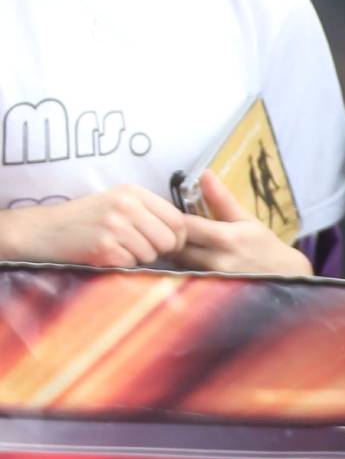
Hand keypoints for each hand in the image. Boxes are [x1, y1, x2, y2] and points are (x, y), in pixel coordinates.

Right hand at [0, 184, 186, 267]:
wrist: (44, 230)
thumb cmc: (87, 220)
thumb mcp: (118, 203)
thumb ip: (149, 212)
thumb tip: (185, 233)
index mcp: (134, 193)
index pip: (178, 220)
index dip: (178, 238)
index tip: (167, 246)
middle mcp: (126, 205)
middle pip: (170, 240)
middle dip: (161, 252)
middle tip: (140, 251)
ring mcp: (115, 226)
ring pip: (151, 254)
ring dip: (139, 259)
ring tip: (118, 249)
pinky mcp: (104, 246)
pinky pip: (131, 264)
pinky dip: (122, 265)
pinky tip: (105, 255)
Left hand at [176, 171, 310, 275]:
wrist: (284, 277)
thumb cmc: (264, 246)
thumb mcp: (246, 219)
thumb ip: (221, 199)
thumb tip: (204, 173)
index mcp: (226, 238)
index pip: (183, 224)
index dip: (174, 218)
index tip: (176, 215)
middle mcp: (216, 261)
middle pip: (175, 245)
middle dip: (171, 236)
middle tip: (173, 229)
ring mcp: (211, 280)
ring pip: (176, 262)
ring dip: (174, 252)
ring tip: (182, 244)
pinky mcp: (207, 292)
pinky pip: (183, 276)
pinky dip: (180, 266)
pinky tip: (189, 261)